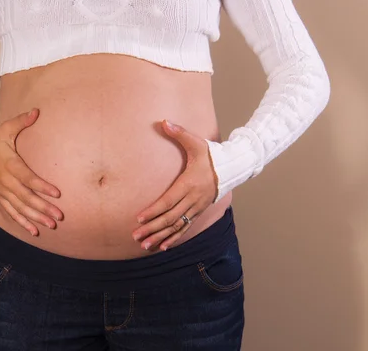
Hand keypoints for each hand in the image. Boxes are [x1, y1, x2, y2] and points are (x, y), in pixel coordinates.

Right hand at [0, 108, 62, 236]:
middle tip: (59, 215)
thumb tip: (36, 111)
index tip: (57, 193)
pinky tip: (35, 231)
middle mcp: (5, 181)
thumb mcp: (6, 128)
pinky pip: (11, 213)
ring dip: (36, 218)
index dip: (41, 186)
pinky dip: (23, 223)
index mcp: (9, 165)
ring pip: (20, 208)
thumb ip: (21, 121)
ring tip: (51, 224)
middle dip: (43, 207)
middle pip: (26, 197)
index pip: (27, 178)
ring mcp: (2, 192)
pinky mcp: (0, 198)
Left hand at [131, 120, 218, 250]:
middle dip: (151, 228)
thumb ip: (179, 133)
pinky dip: (174, 238)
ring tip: (144, 245)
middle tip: (135, 236)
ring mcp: (197, 207)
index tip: (139, 218)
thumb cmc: (211, 154)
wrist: (233, 167)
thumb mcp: (196, 142)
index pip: (168, 201)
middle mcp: (193, 199)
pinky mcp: (199, 211)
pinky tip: (162, 246)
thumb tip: (164, 121)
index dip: (153, 211)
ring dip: (160, 236)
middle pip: (170, 217)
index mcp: (189, 183)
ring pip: (176, 226)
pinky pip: (185, 227)